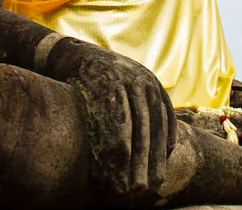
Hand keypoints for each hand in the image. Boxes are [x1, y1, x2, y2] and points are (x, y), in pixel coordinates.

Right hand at [47, 38, 175, 197]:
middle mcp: (144, 80)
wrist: (74, 54)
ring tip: (131, 183)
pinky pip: (117, 118)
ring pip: (137, 126)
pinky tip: (116, 162)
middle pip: (153, 127)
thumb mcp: (127, 84)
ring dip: (136, 158)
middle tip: (147, 186)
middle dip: (151, 160)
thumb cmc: (101, 77)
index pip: (166, 120)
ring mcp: (127, 79)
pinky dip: (118, 142)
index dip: (164, 148)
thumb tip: (157, 145)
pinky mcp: (108, 82)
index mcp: (152, 83)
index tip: (159, 171)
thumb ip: (141, 108)